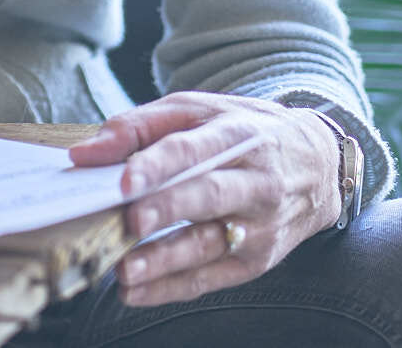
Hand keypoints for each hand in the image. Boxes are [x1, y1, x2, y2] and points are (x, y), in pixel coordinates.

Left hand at [67, 92, 339, 306]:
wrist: (318, 164)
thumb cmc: (241, 131)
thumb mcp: (195, 109)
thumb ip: (137, 127)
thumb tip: (84, 154)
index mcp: (238, 135)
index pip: (195, 149)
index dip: (159, 164)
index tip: (124, 180)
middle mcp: (256, 181)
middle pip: (208, 196)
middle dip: (167, 209)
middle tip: (128, 221)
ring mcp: (260, 225)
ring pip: (209, 244)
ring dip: (165, 259)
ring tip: (124, 270)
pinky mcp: (257, 260)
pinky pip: (211, 277)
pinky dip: (171, 288)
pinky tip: (135, 292)